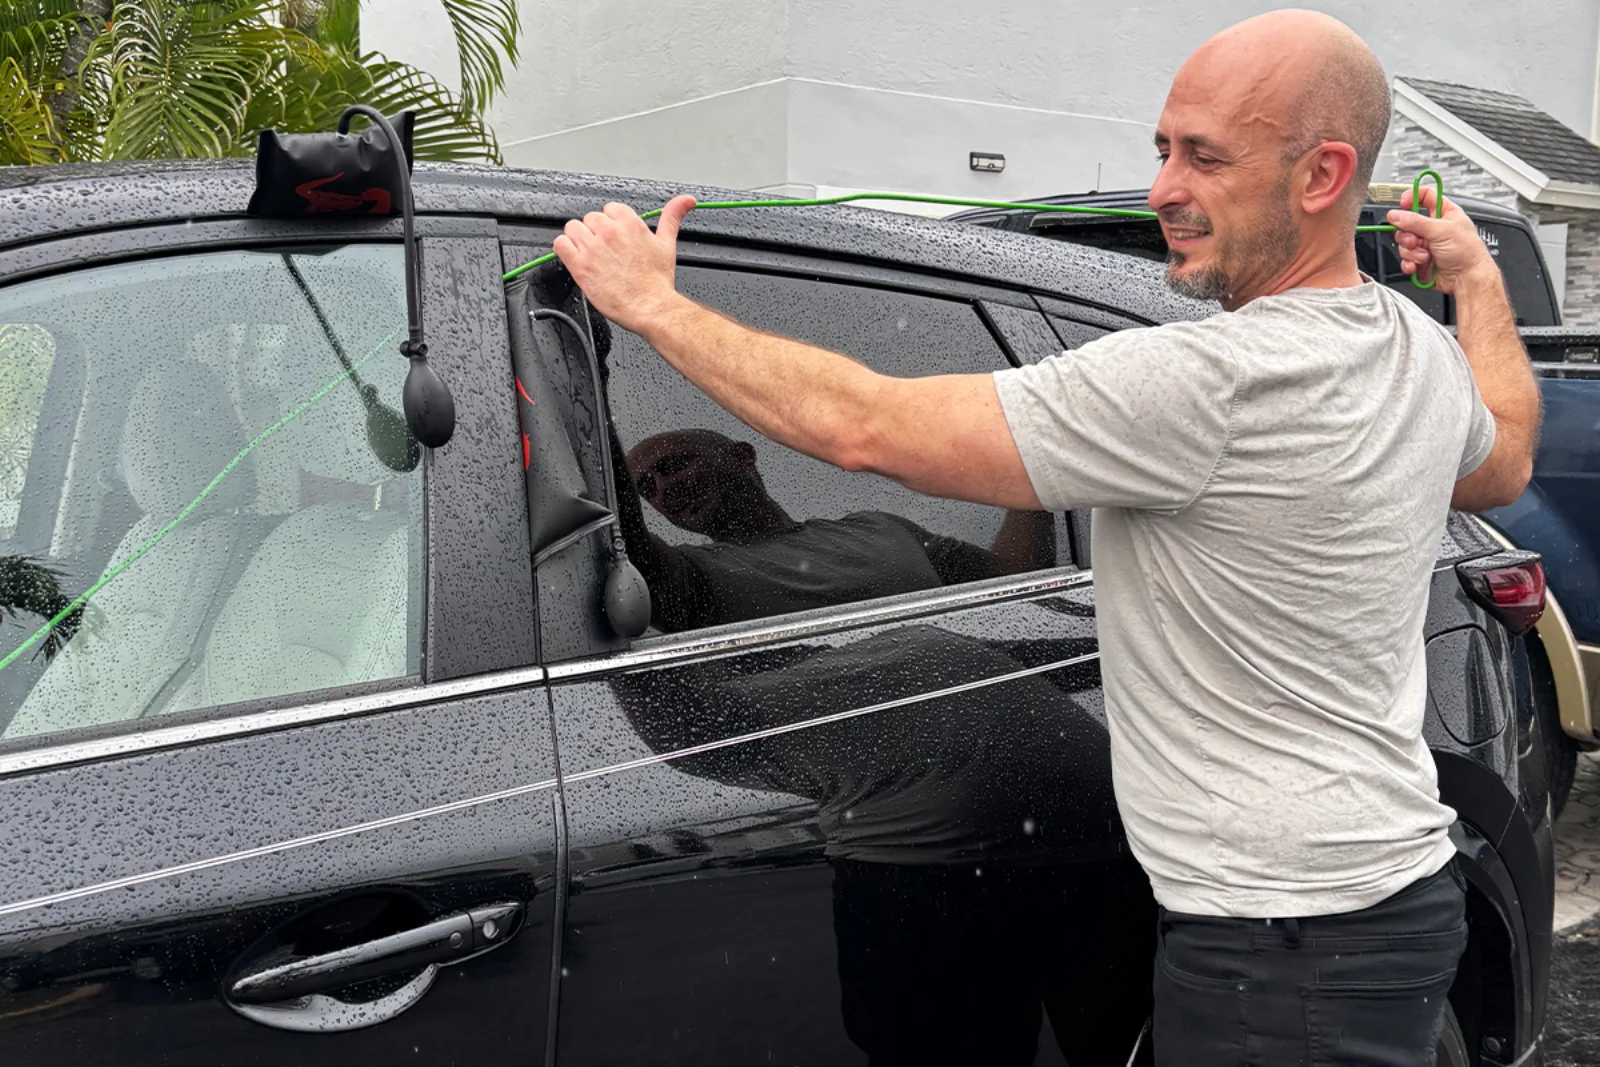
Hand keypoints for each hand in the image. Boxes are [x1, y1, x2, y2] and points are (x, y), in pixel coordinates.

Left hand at [552, 195, 695, 333]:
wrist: (650, 307)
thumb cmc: (658, 282)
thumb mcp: (667, 243)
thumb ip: (672, 217)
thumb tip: (685, 200)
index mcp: (629, 223)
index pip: (610, 209)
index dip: (612, 224)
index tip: (616, 238)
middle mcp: (609, 232)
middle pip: (591, 218)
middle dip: (596, 233)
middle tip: (605, 251)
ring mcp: (592, 248)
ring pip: (573, 228)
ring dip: (578, 239)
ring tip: (590, 255)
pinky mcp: (579, 265)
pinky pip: (560, 245)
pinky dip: (564, 249)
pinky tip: (575, 258)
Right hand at [1386, 187, 1497, 293]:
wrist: (1467, 278)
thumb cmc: (1467, 252)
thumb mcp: (1441, 230)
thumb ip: (1415, 221)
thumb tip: (1395, 215)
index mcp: (1444, 213)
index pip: (1425, 196)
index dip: (1412, 197)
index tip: (1403, 203)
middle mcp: (1433, 228)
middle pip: (1407, 223)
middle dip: (1408, 234)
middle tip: (1416, 240)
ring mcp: (1425, 245)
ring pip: (1404, 243)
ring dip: (1412, 251)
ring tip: (1425, 256)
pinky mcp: (1419, 260)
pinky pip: (1405, 259)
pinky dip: (1409, 263)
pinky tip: (1418, 265)